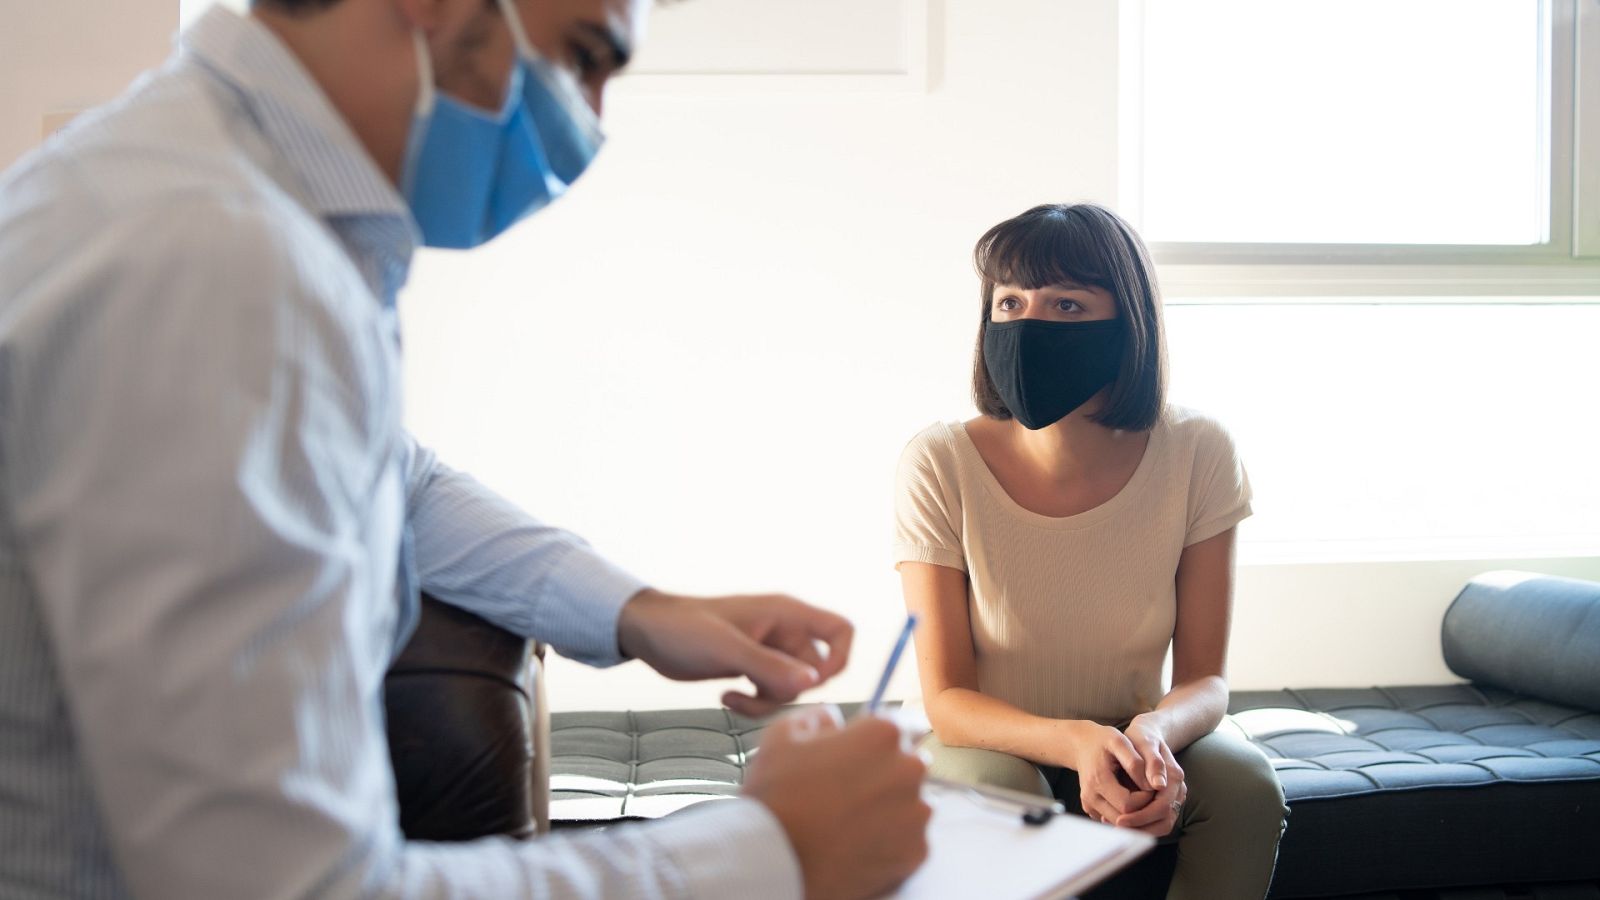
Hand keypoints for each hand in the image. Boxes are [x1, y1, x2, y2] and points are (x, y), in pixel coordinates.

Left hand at [616, 589, 853, 715]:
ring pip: (792, 688)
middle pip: (816, 671)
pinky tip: (726, 698)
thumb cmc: (683, 628)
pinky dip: (755, 704)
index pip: (840, 631)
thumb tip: (812, 684)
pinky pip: (771, 694)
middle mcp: (784, 631)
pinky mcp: (753, 668)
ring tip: (733, 699)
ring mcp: (769, 651)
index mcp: (787, 613)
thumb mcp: (727, 649)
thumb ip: (770, 666)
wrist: (647, 632)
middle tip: (756, 694)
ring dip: (768, 703)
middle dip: (789, 692)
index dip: (838, 660)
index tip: (811, 684)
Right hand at [744, 707, 931, 899]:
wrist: (775, 860)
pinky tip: (858, 844)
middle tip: (850, 792)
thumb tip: (835, 722)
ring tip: (851, 822)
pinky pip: (909, 840)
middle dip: (887, 773)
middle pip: (909, 765)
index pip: (908, 723)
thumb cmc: (777, 794)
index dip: (884, 738)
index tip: (869, 751)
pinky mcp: (916, 852)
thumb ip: (820, 717)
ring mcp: (916, 814)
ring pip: (910, 804)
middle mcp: (909, 770)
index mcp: (883, 734)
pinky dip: (890, 842)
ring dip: (890, 809)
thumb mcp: (784, 733)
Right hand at [1064, 722, 1154, 825]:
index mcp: (1097, 781)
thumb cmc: (1102, 741)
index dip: (1144, 799)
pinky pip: (1113, 820)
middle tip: (1148, 791)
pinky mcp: (1091, 809)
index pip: (1128, 805)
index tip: (1151, 785)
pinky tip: (1131, 798)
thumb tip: (1152, 785)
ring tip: (1140, 793)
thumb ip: (1135, 763)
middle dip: (1141, 809)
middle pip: (1123, 819)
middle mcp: (1090, 797)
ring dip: (1135, 814)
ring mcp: (1089, 805)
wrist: (1081, 745)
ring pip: (1119, 824)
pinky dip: (1126, 814)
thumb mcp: (1120, 741)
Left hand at [1114, 717, 1186, 836]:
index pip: (1162, 807)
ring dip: (1140, 830)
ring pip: (1163, 825)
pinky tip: (1122, 822)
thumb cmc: (1142, 737)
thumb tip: (1159, 785)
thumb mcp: (1144, 743)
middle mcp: (1178, 790)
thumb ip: (1153, 762)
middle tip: (1114, 828)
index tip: (1120, 820)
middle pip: (1164, 821)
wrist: (1148, 735)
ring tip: (1115, 828)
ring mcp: (1174, 797)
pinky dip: (1142, 826)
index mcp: (1174, 776)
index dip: (1141, 816)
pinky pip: (1158, 822)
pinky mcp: (1166, 802)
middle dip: (1139, 827)